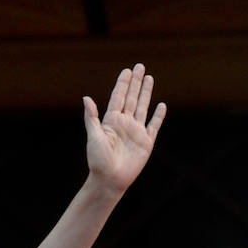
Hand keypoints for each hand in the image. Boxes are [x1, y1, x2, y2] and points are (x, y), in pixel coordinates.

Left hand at [84, 64, 166, 193]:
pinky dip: (158, 115)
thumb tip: (86, 98)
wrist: (110, 180)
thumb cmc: (98, 161)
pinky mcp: (146, 142)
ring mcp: (136, 132)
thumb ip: (92, 117)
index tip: (127, 70)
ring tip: (149, 78)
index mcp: (111, 121)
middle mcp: (124, 124)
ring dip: (146, 93)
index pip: (118, 97)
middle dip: (136, 82)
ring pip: (143, 107)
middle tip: (140, 66)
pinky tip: (161, 105)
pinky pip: (154, 125)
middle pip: (131, 98)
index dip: (123, 84)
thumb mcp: (94, 137)